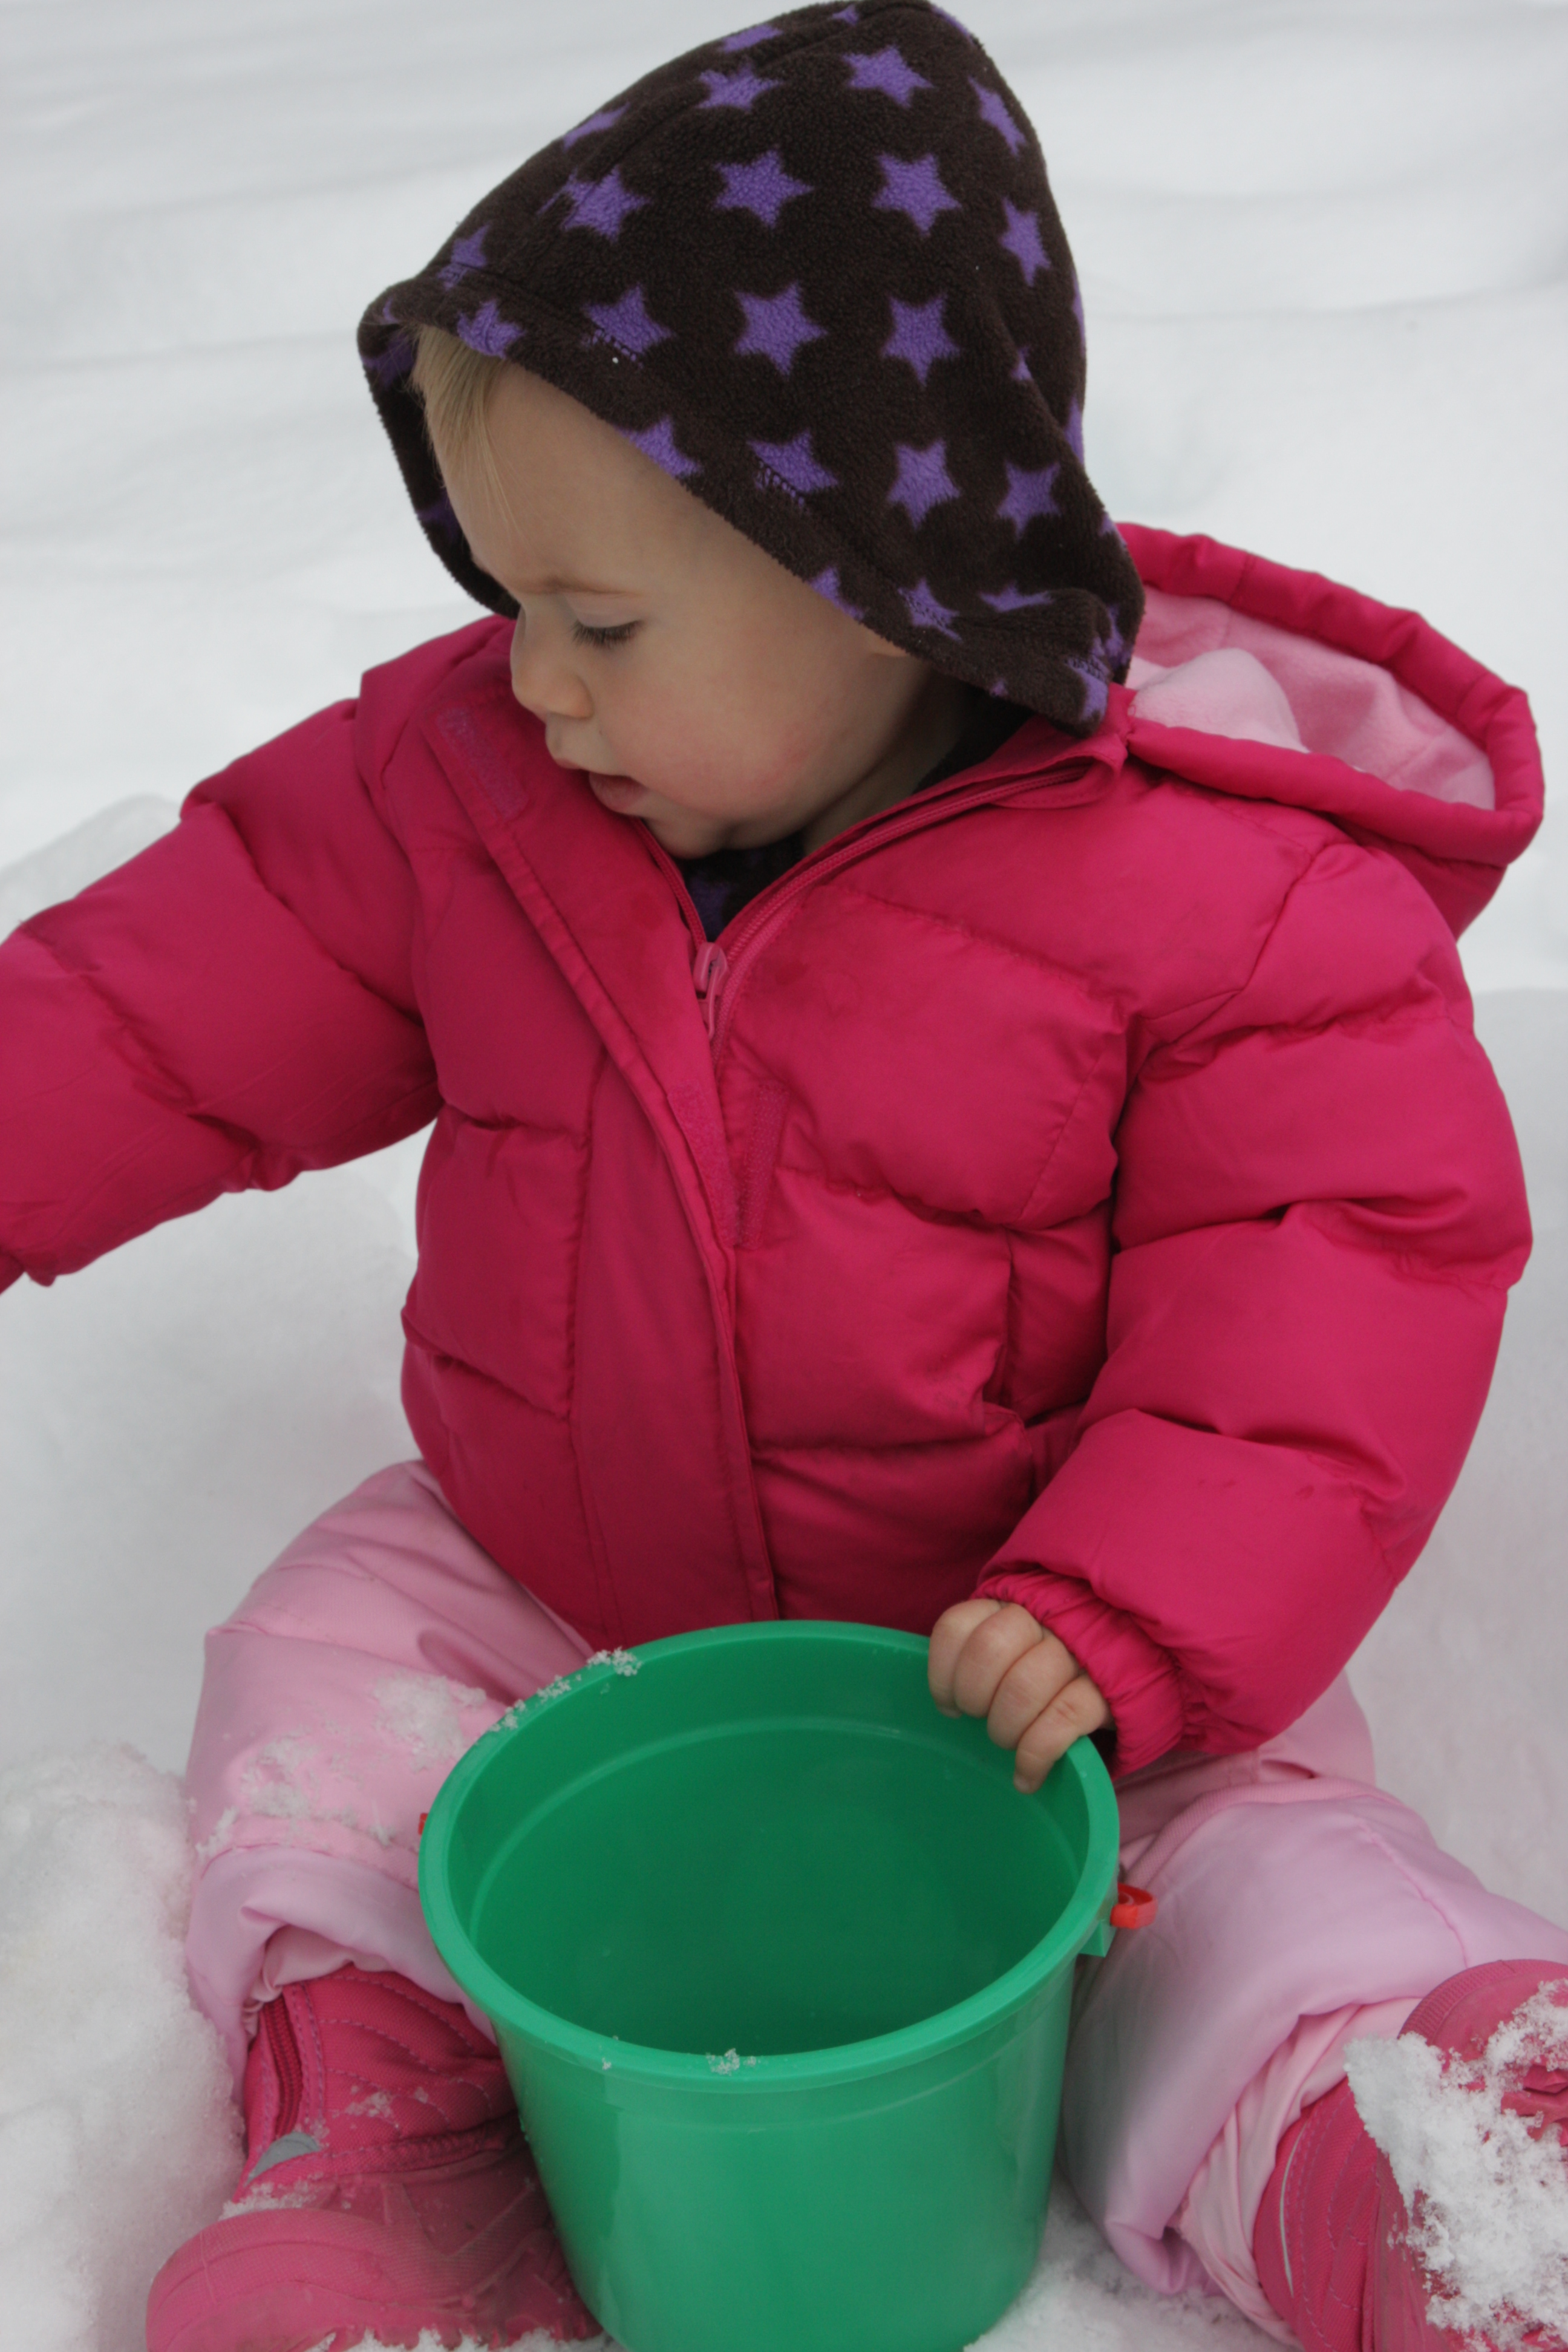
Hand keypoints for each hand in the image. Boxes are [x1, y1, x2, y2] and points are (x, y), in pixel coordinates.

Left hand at [928, 1598, 1109, 1792]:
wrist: (1131, 1658)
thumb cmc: (1057, 1660)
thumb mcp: (1020, 1644)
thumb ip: (985, 1653)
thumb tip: (949, 1703)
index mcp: (1011, 1605)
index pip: (957, 1627)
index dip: (942, 1673)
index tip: (950, 1704)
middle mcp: (1044, 1618)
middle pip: (987, 1651)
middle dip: (974, 1697)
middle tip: (982, 1719)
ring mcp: (1078, 1650)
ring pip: (1022, 1687)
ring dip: (1006, 1729)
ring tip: (1009, 1743)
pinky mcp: (1106, 1688)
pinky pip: (1061, 1721)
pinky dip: (1035, 1756)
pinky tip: (1027, 1776)